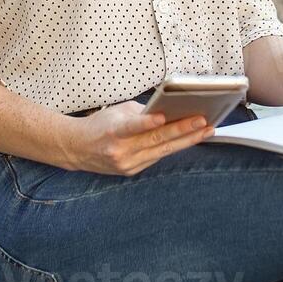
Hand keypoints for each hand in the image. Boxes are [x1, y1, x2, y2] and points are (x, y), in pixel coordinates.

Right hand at [64, 101, 214, 175]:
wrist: (76, 149)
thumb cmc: (100, 124)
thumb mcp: (117, 112)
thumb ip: (142, 112)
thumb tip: (170, 110)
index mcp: (114, 131)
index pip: (132, 127)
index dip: (148, 123)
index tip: (164, 117)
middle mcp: (120, 150)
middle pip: (155, 140)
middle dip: (182, 130)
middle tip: (203, 122)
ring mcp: (126, 164)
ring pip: (162, 151)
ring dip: (186, 140)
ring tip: (206, 131)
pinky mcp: (131, 171)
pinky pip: (157, 157)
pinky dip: (173, 147)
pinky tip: (191, 139)